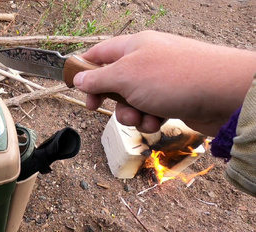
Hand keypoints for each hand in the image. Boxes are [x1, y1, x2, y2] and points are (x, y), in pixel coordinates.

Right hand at [73, 30, 255, 135]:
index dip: (84, 68)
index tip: (74, 85)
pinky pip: (149, 111)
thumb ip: (98, 78)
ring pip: (130, 101)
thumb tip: (79, 78)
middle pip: (113, 81)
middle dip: (107, 98)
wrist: (222, 93)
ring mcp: (160, 81)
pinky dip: (148, 119)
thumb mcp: (125, 76)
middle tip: (96, 107)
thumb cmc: (173, 77)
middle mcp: (146, 61)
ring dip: (129, 114)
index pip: (100, 53)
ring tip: (140, 117)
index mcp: (133, 46)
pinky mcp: (172, 99)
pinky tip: (156, 121)